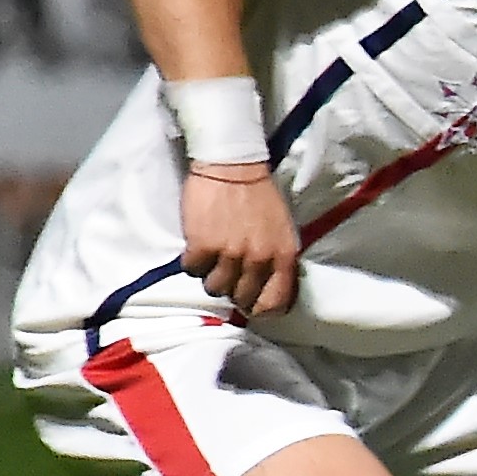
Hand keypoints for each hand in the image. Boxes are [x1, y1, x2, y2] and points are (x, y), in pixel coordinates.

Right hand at [181, 163, 301, 319]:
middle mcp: (258, 258)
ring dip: (211, 275)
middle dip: (234, 290)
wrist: (233, 165)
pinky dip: (193, 261)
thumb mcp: (282, 229)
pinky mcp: (202, 245)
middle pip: (241, 297)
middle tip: (228, 276)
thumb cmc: (259, 195)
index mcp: (283, 255)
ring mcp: (229, 253)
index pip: (276, 301)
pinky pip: (193, 270)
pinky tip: (198, 245)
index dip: (263, 309)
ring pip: (215, 288)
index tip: (253, 307)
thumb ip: (277, 258)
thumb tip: (267, 286)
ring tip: (213, 257)